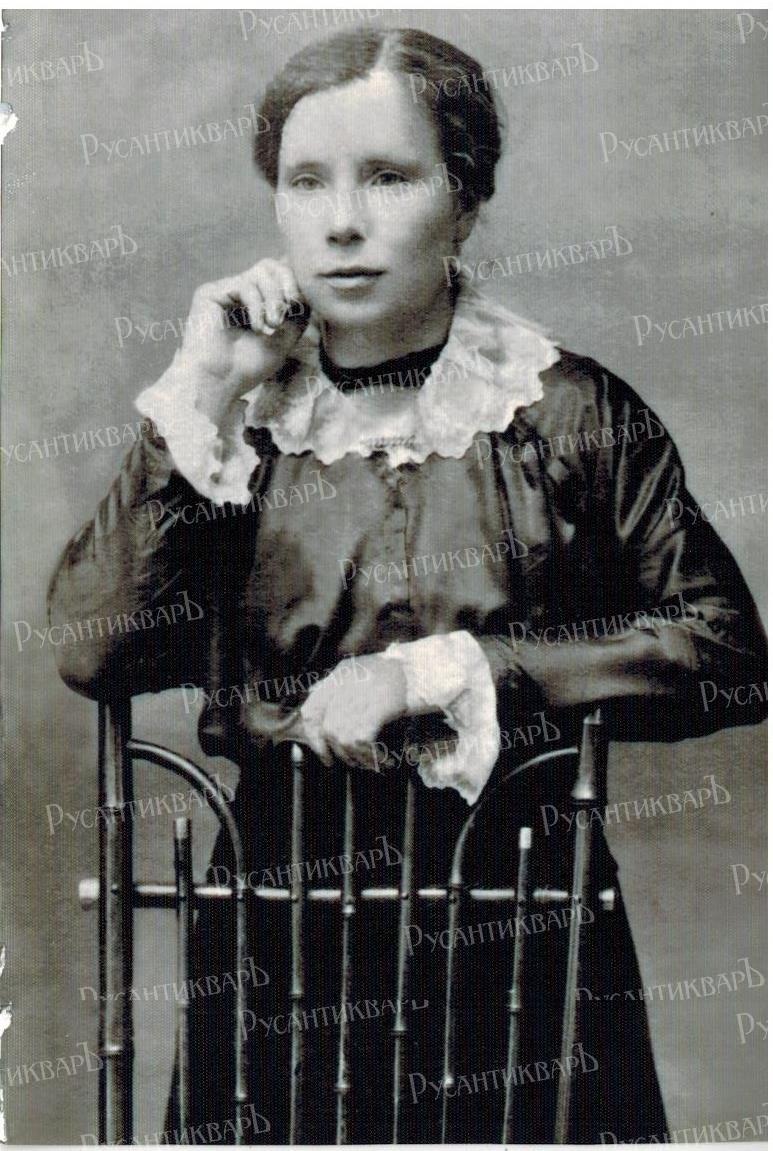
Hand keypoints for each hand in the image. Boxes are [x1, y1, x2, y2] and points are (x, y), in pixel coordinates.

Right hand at [177, 258, 309, 423]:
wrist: (219, 384)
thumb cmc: (247, 369)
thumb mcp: (283, 340)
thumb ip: (297, 315)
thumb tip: (308, 292)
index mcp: (254, 303)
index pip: (278, 276)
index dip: (295, 284)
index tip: (301, 307)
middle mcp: (237, 293)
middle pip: (271, 266)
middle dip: (288, 284)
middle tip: (291, 308)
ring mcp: (223, 292)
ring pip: (260, 273)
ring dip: (274, 298)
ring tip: (274, 324)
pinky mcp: (209, 293)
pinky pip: (244, 284)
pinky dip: (257, 306)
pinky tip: (258, 328)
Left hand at [299, 655, 407, 768]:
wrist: (426, 669)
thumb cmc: (398, 676)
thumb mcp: (365, 674)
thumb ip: (343, 690)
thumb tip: (327, 718)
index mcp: (340, 675)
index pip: (311, 708)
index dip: (313, 735)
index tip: (324, 751)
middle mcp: (345, 684)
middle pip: (327, 728)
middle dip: (337, 751)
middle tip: (350, 762)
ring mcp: (359, 695)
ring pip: (343, 738)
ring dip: (357, 757)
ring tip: (371, 763)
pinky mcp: (375, 708)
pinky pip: (361, 741)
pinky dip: (371, 756)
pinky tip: (383, 761)